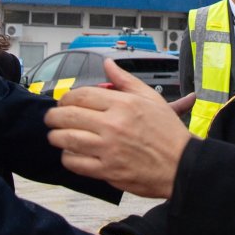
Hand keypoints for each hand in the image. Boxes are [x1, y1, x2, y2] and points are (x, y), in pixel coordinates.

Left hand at [46, 60, 192, 197]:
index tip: (64, 102)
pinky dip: (67, 158)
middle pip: (68, 116)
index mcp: (123, 104)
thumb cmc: (168, 132)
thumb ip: (124, 80)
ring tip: (56, 136)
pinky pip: (75, 163)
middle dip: (53, 116)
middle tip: (52, 118)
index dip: (66, 98)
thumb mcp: (150, 98)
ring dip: (56, 137)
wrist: (182, 165)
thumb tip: (108, 63)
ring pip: (66, 140)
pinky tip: (71, 154)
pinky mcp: (107, 171)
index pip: (81, 95)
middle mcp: (113, 125)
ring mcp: (109, 149)